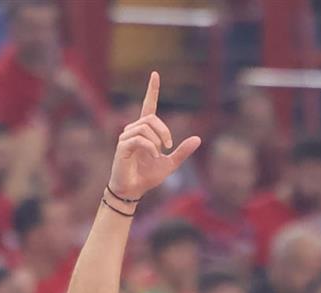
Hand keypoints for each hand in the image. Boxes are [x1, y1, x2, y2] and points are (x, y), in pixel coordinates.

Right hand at [107, 72, 200, 201]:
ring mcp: (126, 137)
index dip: (152, 90)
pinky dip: (150, 147)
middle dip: (164, 130)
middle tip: (169, 146)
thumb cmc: (148, 176)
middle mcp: (134, 130)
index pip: (148, 106)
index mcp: (145, 131)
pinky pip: (139, 139)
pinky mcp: (122, 146)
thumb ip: (182, 151)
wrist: (134, 190)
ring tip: (158, 154)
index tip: (155, 74)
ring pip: (145, 127)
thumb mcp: (170, 164)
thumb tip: (198, 138)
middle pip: (151, 118)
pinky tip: (153, 156)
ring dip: (157, 140)